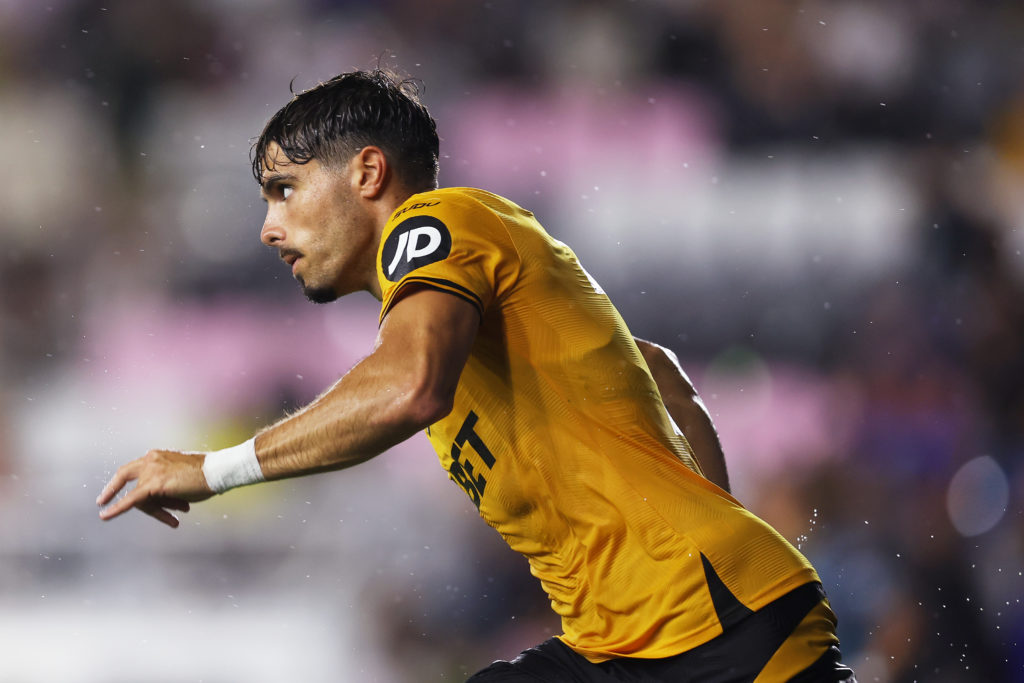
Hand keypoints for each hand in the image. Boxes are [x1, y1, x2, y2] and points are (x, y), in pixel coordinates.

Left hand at [97, 449, 214, 527]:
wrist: (217, 472)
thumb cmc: (205, 476)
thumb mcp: (179, 478)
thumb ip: (165, 485)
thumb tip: (160, 502)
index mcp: (157, 455)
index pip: (135, 470)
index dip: (121, 479)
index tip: (114, 487)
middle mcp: (150, 460)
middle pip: (128, 479)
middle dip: (112, 490)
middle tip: (101, 502)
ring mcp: (150, 471)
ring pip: (141, 498)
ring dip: (157, 511)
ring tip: (175, 519)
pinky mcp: (153, 485)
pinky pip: (131, 501)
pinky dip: (116, 508)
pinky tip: (105, 515)